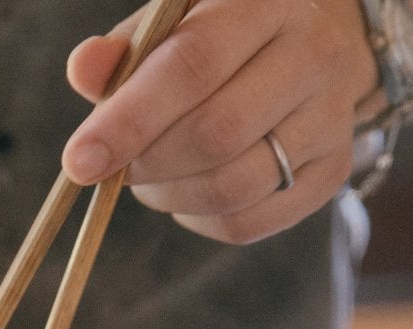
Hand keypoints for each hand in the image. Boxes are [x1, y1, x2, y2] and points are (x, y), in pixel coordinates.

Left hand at [62, 0, 381, 244]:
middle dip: (146, 163)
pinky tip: (186, 192)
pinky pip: (248, 222)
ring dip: (168, 195)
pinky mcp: (333, 171)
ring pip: (232, 186)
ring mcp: (333, 118)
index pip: (193, 66)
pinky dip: (198, 218)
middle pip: (216, 134)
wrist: (315, 45)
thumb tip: (84, 70)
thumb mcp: (174, 21)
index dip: (129, 120)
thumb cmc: (222, 35)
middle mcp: (313, 56)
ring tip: (149, 176)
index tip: (79, 161)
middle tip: (115, 167)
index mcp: (266, 3)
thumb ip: (127, 48)